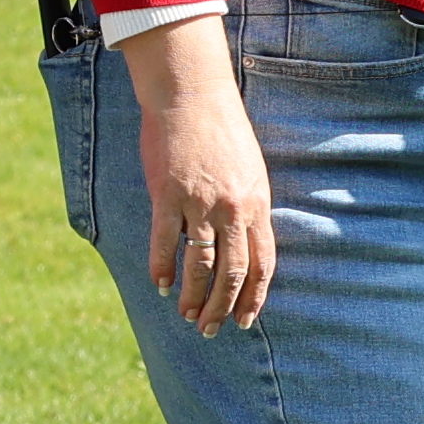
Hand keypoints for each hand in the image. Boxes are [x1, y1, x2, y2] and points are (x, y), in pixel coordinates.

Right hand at [121, 15, 277, 325]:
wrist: (193, 95)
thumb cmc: (223, 130)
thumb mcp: (250, 170)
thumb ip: (248, 206)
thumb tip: (245, 242)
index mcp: (257, 203)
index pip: (263, 262)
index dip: (254, 296)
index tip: (244, 319)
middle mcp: (233, 207)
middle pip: (232, 271)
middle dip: (222, 306)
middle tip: (210, 329)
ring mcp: (200, 202)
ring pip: (199, 263)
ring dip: (193, 296)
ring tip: (186, 315)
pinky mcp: (168, 194)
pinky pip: (165, 241)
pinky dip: (161, 268)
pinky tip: (160, 285)